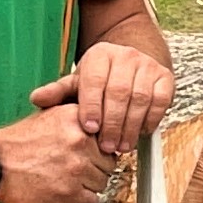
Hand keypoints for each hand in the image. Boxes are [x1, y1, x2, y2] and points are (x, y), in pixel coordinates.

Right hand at [0, 103, 115, 202]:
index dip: (100, 148)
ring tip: (68, 181)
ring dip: (88, 185)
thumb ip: (78, 120)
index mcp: (76, 118)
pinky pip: (92, 201)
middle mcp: (80, 141)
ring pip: (102, 182)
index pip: (108, 136)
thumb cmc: (16, 143)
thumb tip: (101, 130)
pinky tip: (67, 194)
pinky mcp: (70, 192)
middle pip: (109, 161)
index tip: (93, 153)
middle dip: (95, 168)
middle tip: (76, 170)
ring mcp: (77, 168)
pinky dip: (81, 201)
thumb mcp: (50, 115)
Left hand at [38, 41, 175, 152]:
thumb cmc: (101, 79)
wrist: (131, 64)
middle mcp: (125, 56)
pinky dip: (150, 120)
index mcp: (100, 55)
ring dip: (131, 126)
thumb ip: (58, 92)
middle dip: (112, 123)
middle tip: (106, 146)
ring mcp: (148, 66)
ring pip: (140, 99)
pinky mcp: (165, 77)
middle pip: (119, 92)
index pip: (95, 81)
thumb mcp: (78, 83)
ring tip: (122, 146)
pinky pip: (160, 101)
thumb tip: (36, 99)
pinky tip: (140, 133)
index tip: (90, 129)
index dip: (92, 107)